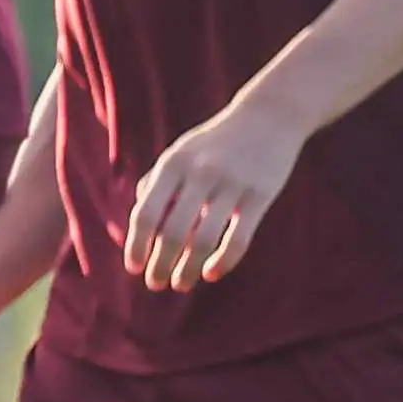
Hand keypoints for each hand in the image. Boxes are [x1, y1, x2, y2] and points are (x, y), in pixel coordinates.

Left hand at [116, 92, 312, 288]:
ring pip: (204, 240)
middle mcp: (200, 173)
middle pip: (173, 232)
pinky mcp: (260, 195)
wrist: (268, 117)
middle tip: (155, 284)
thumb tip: (137, 226)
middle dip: (160, 264)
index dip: (136, 245)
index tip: (133, 268)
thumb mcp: (180, 153)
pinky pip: (238, 238)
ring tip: (180, 284)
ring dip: (188, 269)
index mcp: (172, 164)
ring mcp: (232, 183)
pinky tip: (211, 274)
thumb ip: (157, 184)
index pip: (145, 213)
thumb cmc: (216, 142)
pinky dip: (223, 262)